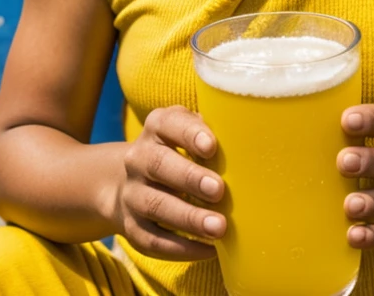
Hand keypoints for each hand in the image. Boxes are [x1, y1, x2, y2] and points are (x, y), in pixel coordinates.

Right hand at [114, 106, 225, 260]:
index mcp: (157, 127)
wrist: (130, 181)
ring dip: (188, 218)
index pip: (168, 124)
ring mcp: (132, 194)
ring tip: (219, 227)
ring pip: (156, 205)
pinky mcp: (132, 226)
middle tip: (219, 190)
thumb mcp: (187, 131)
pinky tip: (209, 250)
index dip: (189, 134)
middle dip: (190, 178)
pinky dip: (182, 248)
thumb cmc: (177, 150)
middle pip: (159, 165)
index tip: (211, 146)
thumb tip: (243, 144)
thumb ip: (208, 132)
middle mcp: (138, 158)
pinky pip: (154, 240)